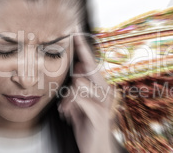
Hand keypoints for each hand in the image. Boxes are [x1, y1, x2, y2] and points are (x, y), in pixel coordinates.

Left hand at [60, 33, 114, 152]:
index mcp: (102, 88)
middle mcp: (106, 92)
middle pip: (88, 68)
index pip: (92, 64)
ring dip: (67, 98)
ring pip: (78, 84)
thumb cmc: (87, 126)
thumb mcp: (79, 105)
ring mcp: (104, 103)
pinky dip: (69, 107)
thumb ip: (78, 88)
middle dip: (76, 67)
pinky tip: (69, 115)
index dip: (83, 47)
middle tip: (69, 70)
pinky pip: (78, 99)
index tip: (75, 32)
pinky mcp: (98, 113)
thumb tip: (76, 70)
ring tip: (66, 110)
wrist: (95, 149)